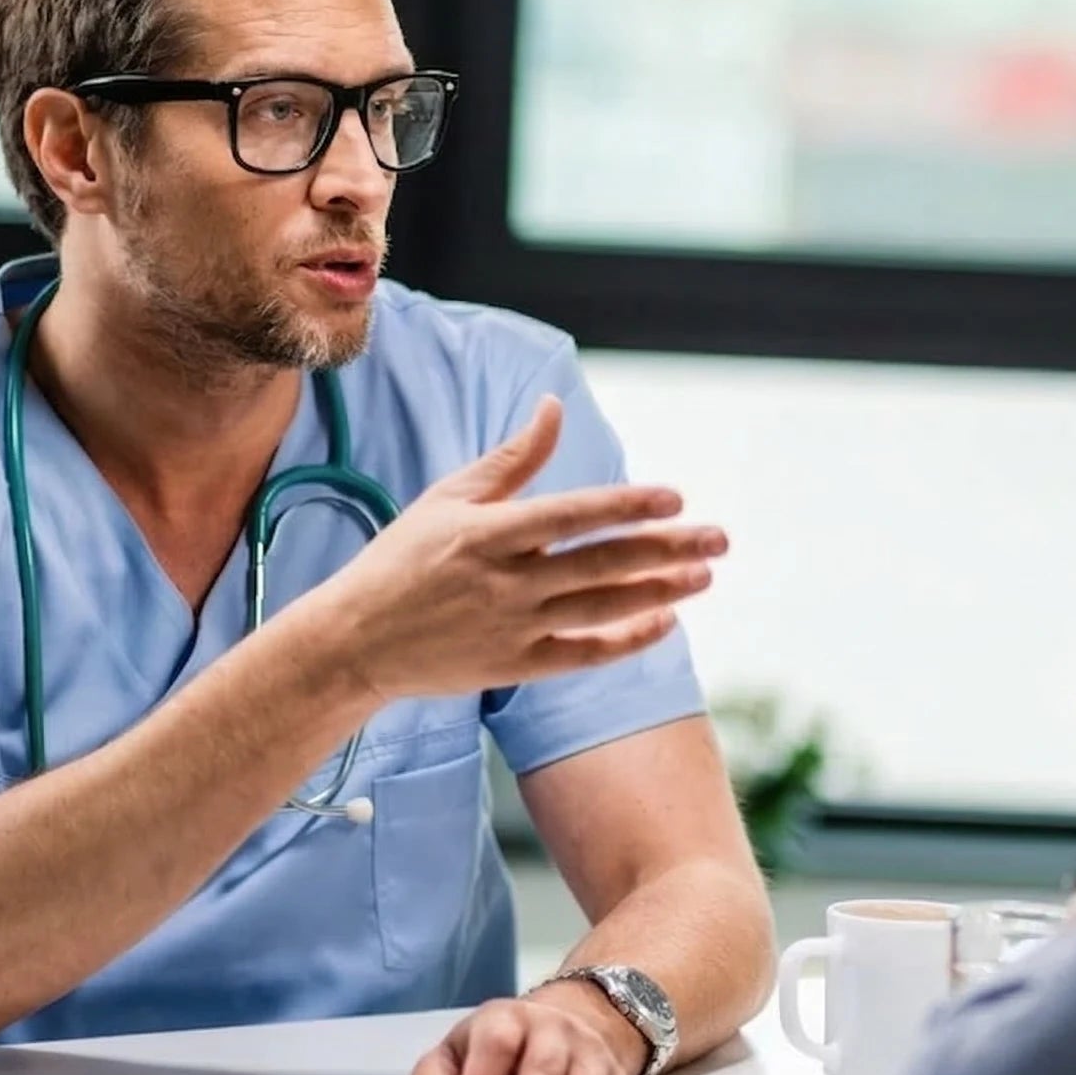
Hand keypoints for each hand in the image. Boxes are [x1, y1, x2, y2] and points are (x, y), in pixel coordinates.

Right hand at [309, 397, 726, 703]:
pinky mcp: (514, 666)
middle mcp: (505, 581)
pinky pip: (584, 654)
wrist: (357, 640)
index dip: (627, 506)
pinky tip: (664, 621)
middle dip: (667, 549)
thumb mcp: (448, 497)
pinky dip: (626, 639)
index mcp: (488, 533)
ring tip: (704, 575)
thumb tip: (554, 407)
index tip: (674, 498)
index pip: (572, 515)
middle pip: (602, 563)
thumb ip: (511, 458)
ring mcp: (512, 627)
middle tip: (719, 538)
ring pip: (602, 608)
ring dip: (659, 592)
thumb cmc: (402, 559)